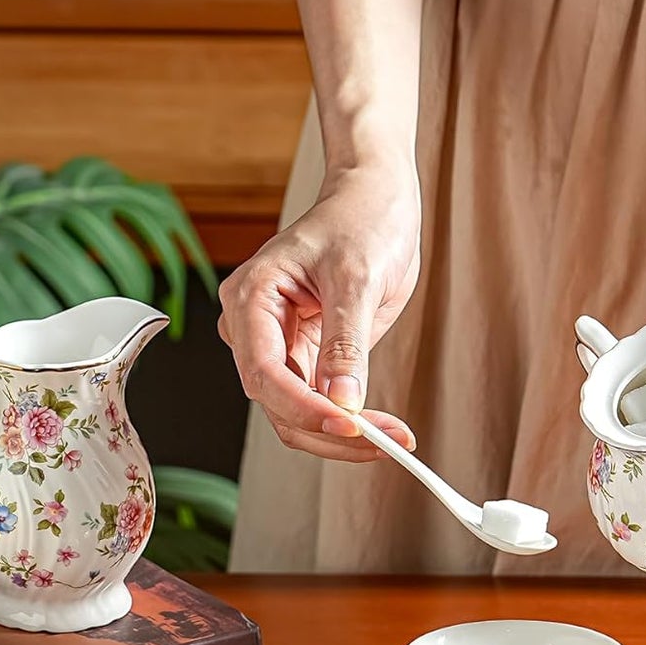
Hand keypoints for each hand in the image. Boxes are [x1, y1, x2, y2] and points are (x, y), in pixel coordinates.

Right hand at [218, 165, 420, 459]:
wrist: (374, 199)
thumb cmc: (360, 219)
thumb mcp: (357, 276)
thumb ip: (346, 341)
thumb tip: (343, 400)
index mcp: (250, 298)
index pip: (264, 372)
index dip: (305, 407)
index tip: (351, 426)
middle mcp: (253, 328)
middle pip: (277, 404)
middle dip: (329, 430)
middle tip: (386, 445)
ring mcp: (278, 345)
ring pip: (296, 414)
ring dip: (343, 435)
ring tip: (394, 439)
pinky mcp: (305, 356)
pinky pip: (319, 404)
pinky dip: (351, 422)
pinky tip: (385, 429)